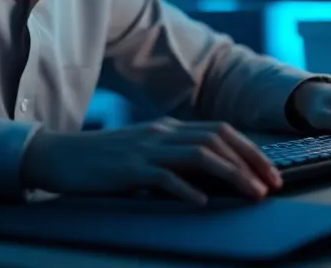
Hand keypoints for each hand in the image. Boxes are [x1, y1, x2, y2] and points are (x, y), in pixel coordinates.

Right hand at [20, 118, 282, 204]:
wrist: (57, 156)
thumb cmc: (102, 162)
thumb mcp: (144, 155)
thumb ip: (174, 161)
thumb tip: (213, 181)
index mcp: (168, 128)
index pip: (220, 131)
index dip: (251, 151)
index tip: (271, 173)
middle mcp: (162, 132)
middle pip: (217, 139)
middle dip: (251, 162)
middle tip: (272, 185)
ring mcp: (145, 148)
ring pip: (200, 155)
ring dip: (232, 174)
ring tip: (251, 193)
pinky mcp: (128, 168)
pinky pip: (164, 176)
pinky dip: (187, 189)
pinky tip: (202, 203)